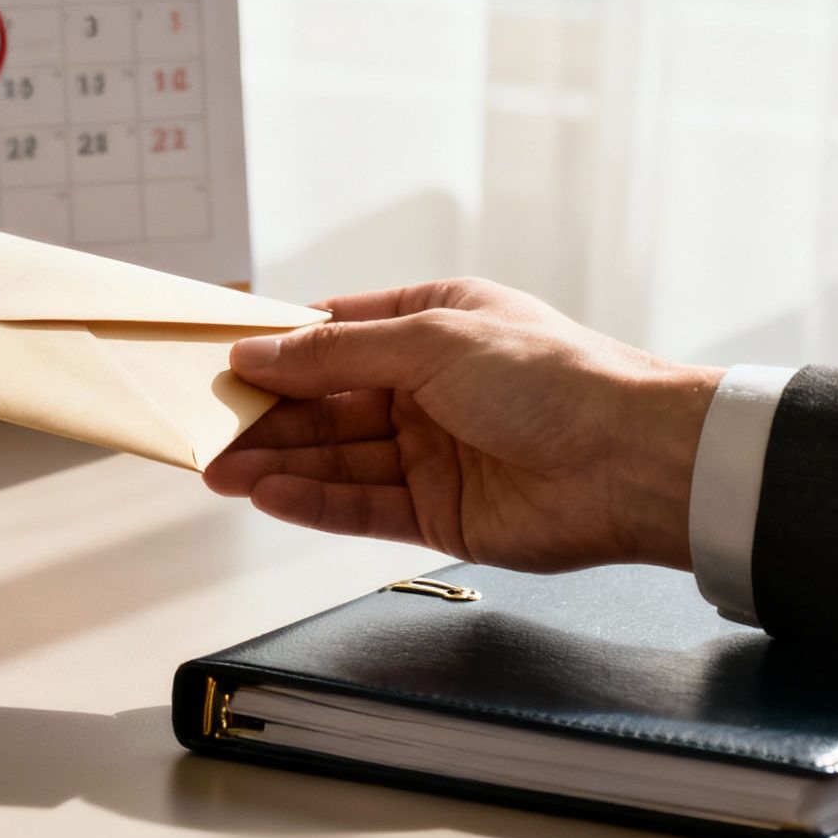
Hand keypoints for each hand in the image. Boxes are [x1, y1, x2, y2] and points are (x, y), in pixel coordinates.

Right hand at [204, 279, 722, 571]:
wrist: (632, 462)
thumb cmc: (555, 378)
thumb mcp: (431, 340)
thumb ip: (335, 354)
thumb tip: (258, 351)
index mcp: (434, 324)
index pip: (334, 335)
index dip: (276, 349)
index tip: (219, 362)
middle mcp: (429, 387)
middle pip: (326, 403)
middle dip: (266, 416)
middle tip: (205, 430)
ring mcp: (433, 452)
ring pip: (336, 458)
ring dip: (278, 462)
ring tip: (219, 469)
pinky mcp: (439, 512)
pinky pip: (361, 506)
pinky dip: (313, 502)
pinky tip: (269, 495)